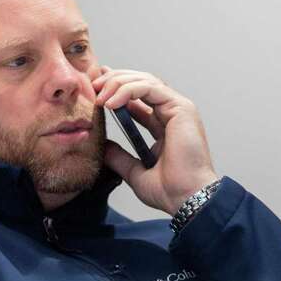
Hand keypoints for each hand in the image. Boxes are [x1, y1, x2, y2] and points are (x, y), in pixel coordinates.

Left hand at [91, 65, 220, 215]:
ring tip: (99, 94)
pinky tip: (112, 102)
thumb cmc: (170, 191)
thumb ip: (120, 157)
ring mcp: (178, 108)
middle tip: (93, 86)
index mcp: (163, 124)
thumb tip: (103, 146)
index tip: (95, 91)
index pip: (138, 97)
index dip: (116, 90)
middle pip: (141, 82)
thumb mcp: (135, 172)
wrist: (186, 200)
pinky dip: (128, 90)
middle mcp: (172, 112)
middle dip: (115, 80)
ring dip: (118, 83)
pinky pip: (150, 88)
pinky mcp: (181, 108)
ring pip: (145, 80)